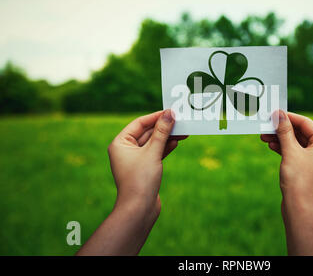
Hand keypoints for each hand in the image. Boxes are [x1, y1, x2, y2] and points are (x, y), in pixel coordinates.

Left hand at [108, 109, 186, 223]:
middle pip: (147, 132)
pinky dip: (165, 148)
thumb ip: (162, 132)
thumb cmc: (141, 180)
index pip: (139, 123)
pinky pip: (156, 153)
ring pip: (153, 143)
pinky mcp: (145, 169)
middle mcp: (126, 150)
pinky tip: (176, 142)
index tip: (171, 111)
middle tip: (180, 121)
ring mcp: (135, 160)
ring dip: (167, 137)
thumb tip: (169, 114)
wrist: (139, 209)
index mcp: (120, 143)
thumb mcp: (152, 152)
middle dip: (164, 127)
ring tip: (183, 131)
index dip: (156, 116)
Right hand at [260, 110, 312, 254]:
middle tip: (266, 125)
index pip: (306, 123)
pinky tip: (271, 146)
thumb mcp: (290, 151)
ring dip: (280, 138)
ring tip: (264, 136)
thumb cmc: (299, 179)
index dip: (289, 117)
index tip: (274, 113)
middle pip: (300, 132)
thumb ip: (284, 131)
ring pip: (295, 143)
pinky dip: (282, 148)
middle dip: (282, 129)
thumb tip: (279, 114)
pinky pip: (293, 153)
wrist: (299, 208)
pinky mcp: (304, 169)